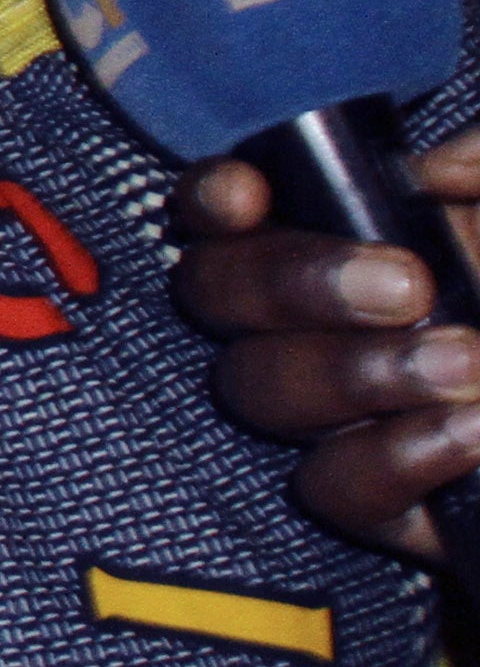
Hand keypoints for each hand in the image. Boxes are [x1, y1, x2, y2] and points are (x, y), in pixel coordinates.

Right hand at [172, 131, 479, 562]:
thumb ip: (479, 168)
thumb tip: (431, 172)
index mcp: (335, 239)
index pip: (220, 209)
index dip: (212, 199)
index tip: (252, 196)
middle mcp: (306, 321)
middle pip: (215, 292)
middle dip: (296, 282)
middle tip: (410, 286)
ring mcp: (329, 413)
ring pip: (261, 386)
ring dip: (359, 370)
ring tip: (468, 359)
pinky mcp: (375, 498)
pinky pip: (336, 487)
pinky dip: (396, 455)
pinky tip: (471, 431)